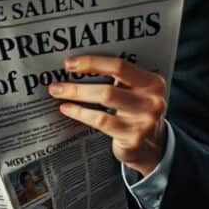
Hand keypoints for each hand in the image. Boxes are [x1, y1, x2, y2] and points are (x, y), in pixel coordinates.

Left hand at [48, 55, 167, 175]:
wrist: (152, 145)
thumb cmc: (135, 111)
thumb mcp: (134, 92)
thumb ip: (116, 79)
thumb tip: (76, 66)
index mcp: (152, 82)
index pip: (120, 66)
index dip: (92, 63)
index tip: (69, 64)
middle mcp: (152, 100)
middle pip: (109, 87)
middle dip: (78, 85)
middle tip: (56, 84)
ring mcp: (144, 120)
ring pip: (104, 101)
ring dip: (76, 95)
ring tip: (57, 93)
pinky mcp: (133, 137)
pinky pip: (101, 121)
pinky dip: (80, 113)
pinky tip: (67, 109)